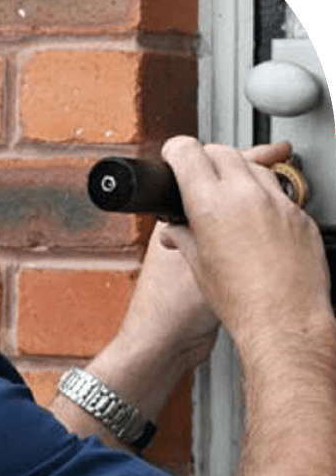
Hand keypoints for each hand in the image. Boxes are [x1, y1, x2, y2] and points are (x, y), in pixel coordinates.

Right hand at [160, 136, 330, 345]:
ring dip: (237, 171)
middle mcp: (246, 197)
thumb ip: (184, 238)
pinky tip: (257, 218)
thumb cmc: (242, 304)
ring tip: (231, 196)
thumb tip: (175, 231)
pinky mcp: (300, 216)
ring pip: (254, 165)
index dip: (177, 150)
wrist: (285, 324)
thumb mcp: (199, 268)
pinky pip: (279, 192)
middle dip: (206, 157)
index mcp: (211, 206)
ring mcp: (278, 203)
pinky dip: (263, 196)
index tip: (175, 154)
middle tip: (201, 173)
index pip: (189, 154)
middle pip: (222, 151)